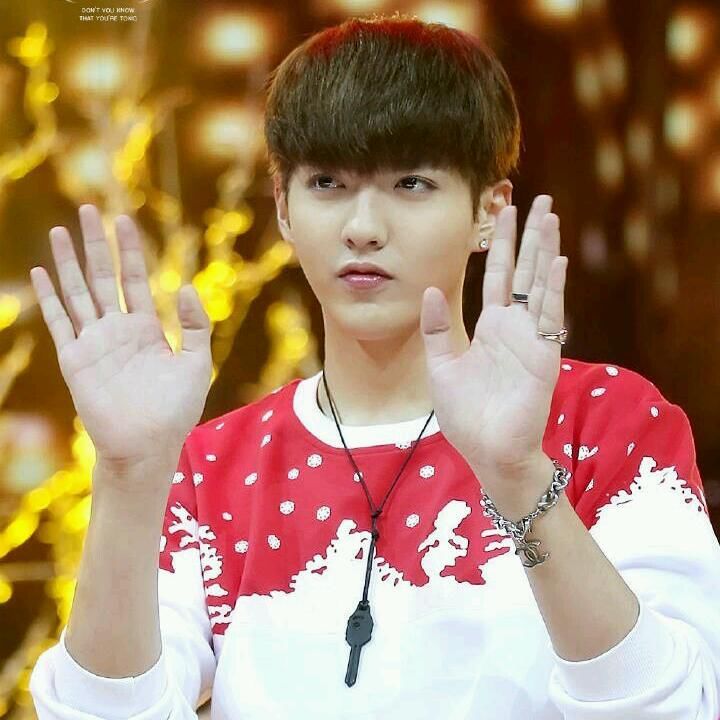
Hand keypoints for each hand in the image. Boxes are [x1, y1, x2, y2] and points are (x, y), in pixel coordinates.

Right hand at [30, 204, 211, 474]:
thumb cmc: (177, 409)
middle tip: (89, 209)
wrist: (149, 445)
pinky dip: (50, 297)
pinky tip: (41, 272)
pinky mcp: (75, 359)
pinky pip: (60, 322)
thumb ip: (196, 325)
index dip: (130, 249)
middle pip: (103, 276)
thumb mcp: (198, 363)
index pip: (135, 278)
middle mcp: (118, 330)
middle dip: (96, 244)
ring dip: (68, 262)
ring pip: (78, 292)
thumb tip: (183, 286)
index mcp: (147, 329)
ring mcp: (94, 342)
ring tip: (60, 231)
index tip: (124, 219)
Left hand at [420, 195, 566, 481]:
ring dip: (545, 251)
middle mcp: (514, 327)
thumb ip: (436, 329)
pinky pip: (550, 318)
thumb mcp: (441, 366)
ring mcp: (531, 339)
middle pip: (524, 270)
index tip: (505, 211)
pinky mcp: (543, 356)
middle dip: (531, 235)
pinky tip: (556, 261)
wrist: (487, 451)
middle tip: (541, 199)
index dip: (501, 243)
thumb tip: (430, 289)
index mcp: (490, 327)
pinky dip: (553, 289)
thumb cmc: (466, 415)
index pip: (498, 275)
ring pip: (540, 285)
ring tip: (550, 216)